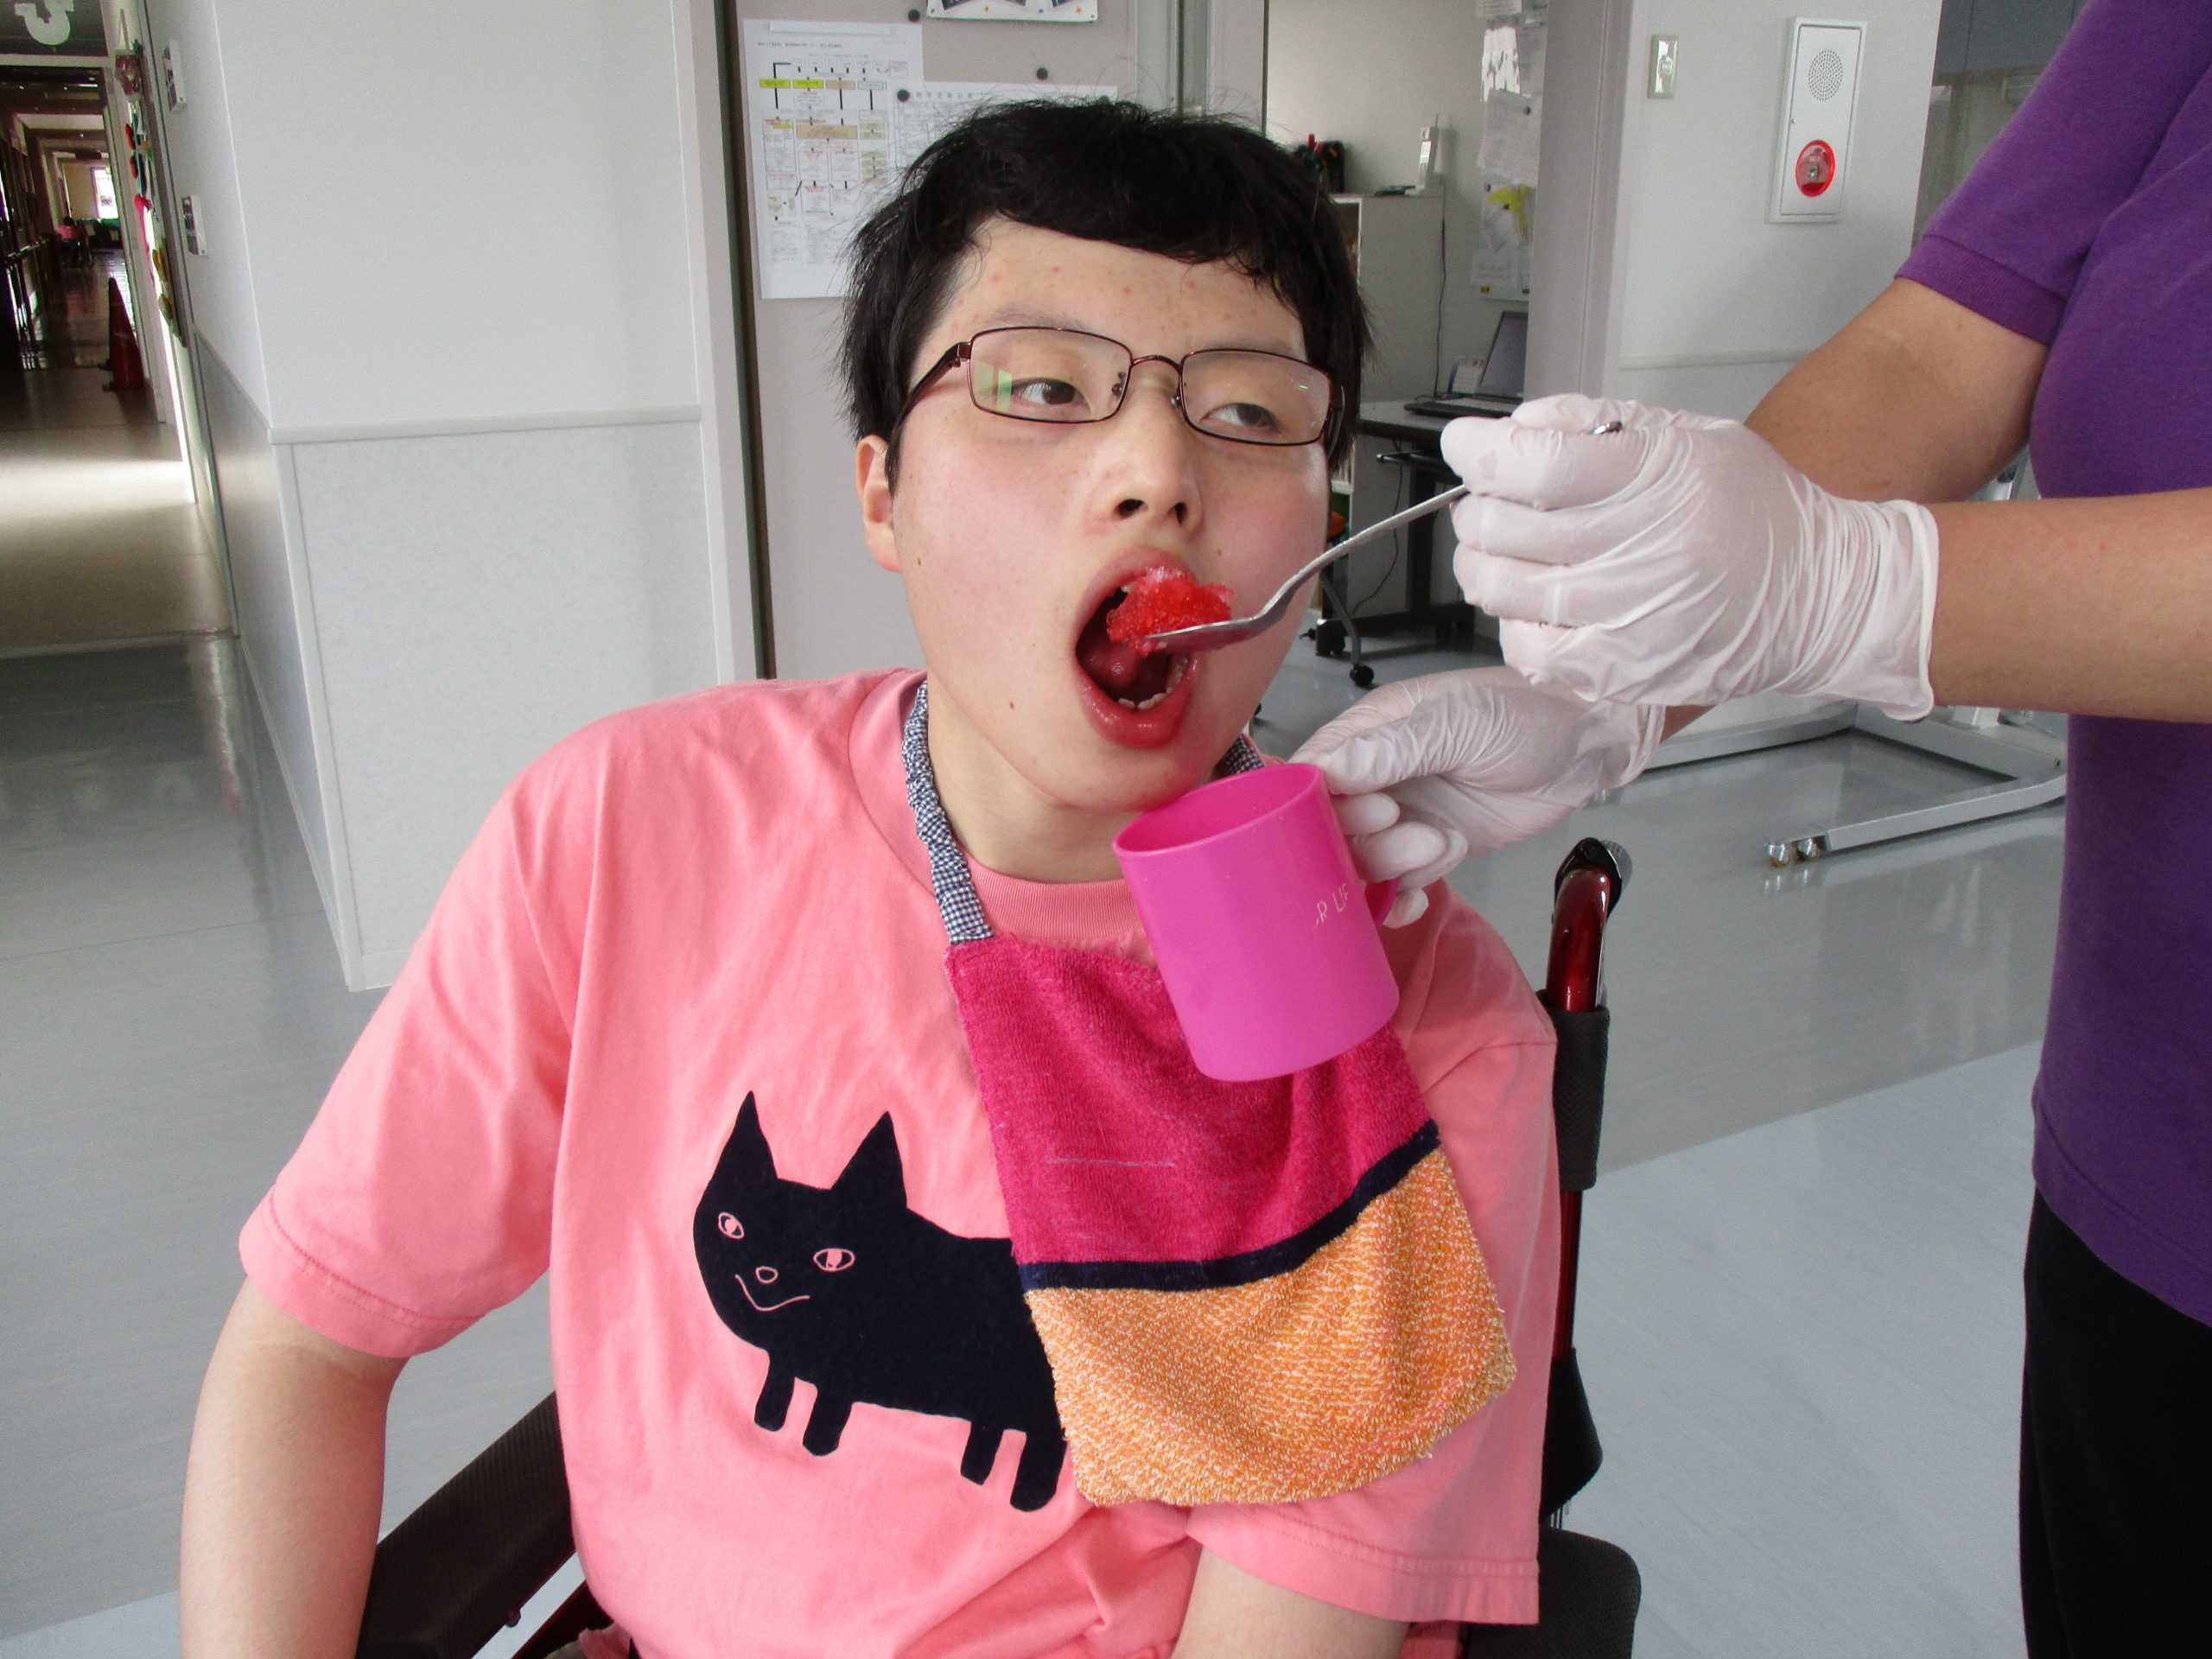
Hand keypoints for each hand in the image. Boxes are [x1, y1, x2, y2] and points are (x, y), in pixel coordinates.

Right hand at [1293, 668, 1662, 925]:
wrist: (1588, 745)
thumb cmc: (1525, 715)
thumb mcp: (1458, 723)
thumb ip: (1390, 750)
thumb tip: (1325, 771)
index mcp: (1371, 732)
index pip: (1311, 775)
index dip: (1317, 807)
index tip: (1356, 816)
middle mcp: (1378, 777)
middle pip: (1331, 828)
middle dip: (1365, 840)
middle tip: (1411, 828)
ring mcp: (1404, 816)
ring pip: (1363, 861)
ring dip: (1393, 867)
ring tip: (1442, 844)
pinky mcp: (1431, 849)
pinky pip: (1395, 885)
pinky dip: (1399, 900)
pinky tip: (1417, 900)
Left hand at [1442, 395, 1938, 714]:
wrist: (1820, 597)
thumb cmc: (1753, 512)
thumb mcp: (1691, 436)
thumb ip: (1599, 422)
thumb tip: (1518, 425)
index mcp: (1660, 477)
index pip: (1536, 463)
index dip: (1481, 451)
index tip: (1467, 445)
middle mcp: (1643, 548)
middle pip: (1505, 526)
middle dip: (1478, 508)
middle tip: (1490, 501)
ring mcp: (1629, 617)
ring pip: (1502, 588)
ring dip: (1483, 563)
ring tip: (1503, 550)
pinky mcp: (1621, 671)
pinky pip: (1526, 648)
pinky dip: (1513, 622)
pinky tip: (1536, 604)